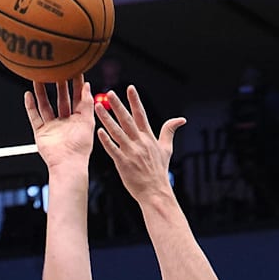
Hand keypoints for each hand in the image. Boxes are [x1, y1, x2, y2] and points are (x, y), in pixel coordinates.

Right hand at [26, 77, 94, 170]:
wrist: (68, 164)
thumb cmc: (81, 147)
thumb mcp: (88, 121)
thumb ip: (87, 103)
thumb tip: (87, 85)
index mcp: (78, 120)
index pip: (77, 98)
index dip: (76, 84)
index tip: (74, 70)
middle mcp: (65, 122)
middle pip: (61, 100)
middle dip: (59, 85)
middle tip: (56, 70)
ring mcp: (52, 127)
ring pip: (46, 106)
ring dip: (42, 92)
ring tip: (38, 78)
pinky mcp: (41, 133)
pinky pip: (34, 117)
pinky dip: (30, 106)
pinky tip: (28, 95)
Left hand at [95, 85, 185, 201]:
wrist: (155, 191)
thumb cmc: (159, 171)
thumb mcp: (166, 149)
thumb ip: (169, 131)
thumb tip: (181, 119)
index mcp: (148, 137)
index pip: (141, 115)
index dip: (135, 101)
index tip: (130, 88)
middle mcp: (139, 142)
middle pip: (127, 120)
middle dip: (118, 105)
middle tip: (109, 93)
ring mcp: (131, 152)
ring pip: (117, 132)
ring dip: (107, 119)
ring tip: (97, 107)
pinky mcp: (123, 163)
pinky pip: (113, 149)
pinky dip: (106, 140)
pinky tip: (99, 131)